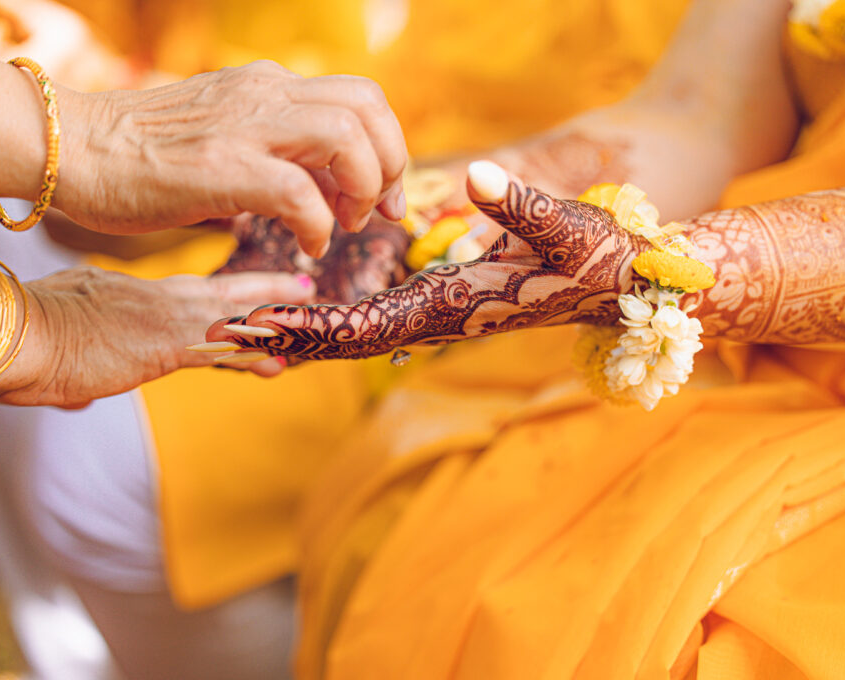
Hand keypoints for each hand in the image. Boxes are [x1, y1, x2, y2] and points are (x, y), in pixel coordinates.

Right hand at [0, 266, 313, 406]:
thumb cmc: (15, 341)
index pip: (182, 296)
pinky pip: (223, 349)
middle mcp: (150, 297)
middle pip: (220, 293)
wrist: (8, 332)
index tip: (241, 300)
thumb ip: (74, 374)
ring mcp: (162, 316)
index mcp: (122, 293)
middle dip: (262, 292)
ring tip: (309, 316)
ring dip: (272, 319)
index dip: (217, 301)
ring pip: (232, 315)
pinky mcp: (166, 344)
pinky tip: (279, 363)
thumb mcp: (50, 353)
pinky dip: (253, 356)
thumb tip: (79, 400)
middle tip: (301, 286)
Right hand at [55, 61, 407, 256]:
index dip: (388, 147)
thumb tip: (328, 185)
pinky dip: (318, 224)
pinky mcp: (220, 167)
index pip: (360, 97)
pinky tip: (308, 244)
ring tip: (342, 226)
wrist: (73, 148)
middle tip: (377, 213)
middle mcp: (263, 95)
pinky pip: (300, 191)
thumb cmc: (145, 154)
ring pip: (346, 137)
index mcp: (267, 87)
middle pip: (367, 107)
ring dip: (361, 189)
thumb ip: (279, 148)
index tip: (384, 196)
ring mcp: (243, 127)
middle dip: (390, 165)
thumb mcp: (226, 134)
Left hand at [204, 162, 646, 359]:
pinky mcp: (443, 298)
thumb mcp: (564, 225)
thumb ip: (519, 204)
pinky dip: (332, 317)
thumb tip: (474, 176)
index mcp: (454, 305)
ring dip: (302, 331)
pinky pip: (376, 314)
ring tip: (243, 325)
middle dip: (289, 338)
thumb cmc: (600, 259)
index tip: (256, 324)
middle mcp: (438, 317)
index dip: (312, 326)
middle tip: (220, 335)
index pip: (368, 326)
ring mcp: (438, 311)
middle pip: (347, 338)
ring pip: (356, 330)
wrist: (624, 284)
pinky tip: (300, 307)